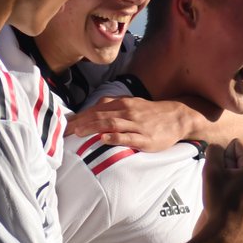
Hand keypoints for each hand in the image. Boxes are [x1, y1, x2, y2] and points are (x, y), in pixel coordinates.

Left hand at [66, 96, 190, 150]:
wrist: (177, 117)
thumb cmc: (151, 113)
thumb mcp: (131, 104)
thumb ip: (112, 107)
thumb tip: (90, 112)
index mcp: (122, 103)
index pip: (96, 109)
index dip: (79, 116)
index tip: (65, 124)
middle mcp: (127, 112)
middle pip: (99, 115)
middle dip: (81, 123)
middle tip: (65, 131)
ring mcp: (136, 125)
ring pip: (111, 123)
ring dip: (92, 128)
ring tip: (78, 133)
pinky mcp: (145, 138)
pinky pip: (127, 136)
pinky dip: (113, 137)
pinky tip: (102, 139)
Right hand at [197, 141, 242, 242]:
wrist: (227, 233)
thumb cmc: (220, 204)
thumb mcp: (211, 171)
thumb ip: (214, 150)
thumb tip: (218, 148)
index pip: (233, 146)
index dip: (223, 159)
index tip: (223, 177)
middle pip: (239, 156)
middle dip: (229, 167)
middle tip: (225, 187)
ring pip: (242, 168)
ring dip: (232, 177)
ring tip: (229, 193)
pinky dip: (238, 185)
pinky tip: (234, 197)